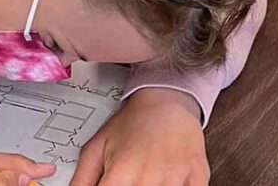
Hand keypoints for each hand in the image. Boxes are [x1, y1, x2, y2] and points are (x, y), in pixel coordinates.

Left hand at [71, 88, 206, 185]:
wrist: (167, 99)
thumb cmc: (132, 124)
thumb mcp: (96, 148)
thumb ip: (80, 181)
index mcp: (121, 173)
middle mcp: (149, 176)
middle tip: (131, 181)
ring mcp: (176, 176)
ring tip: (149, 179)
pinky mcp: (197, 174)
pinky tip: (170, 183)